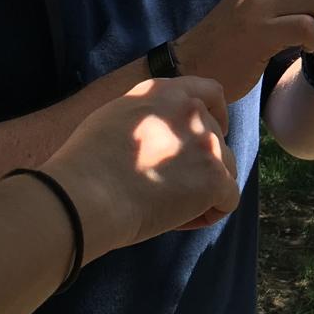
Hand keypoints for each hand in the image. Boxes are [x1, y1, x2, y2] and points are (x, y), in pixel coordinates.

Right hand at [40, 76, 242, 257]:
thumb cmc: (85, 166)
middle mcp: (191, 110)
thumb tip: (161, 137)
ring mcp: (207, 142)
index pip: (210, 92)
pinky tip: (177, 221)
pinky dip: (209, 213)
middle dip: (198, 165)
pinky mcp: (215, 176)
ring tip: (167, 208)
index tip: (203, 140)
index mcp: (165, 92)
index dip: (216, 116)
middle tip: (164, 189)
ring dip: (205, 189)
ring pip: (225, 169)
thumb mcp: (114, 118)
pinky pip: (228, 199)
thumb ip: (149, 118)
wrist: (86, 194)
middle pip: (217, 139)